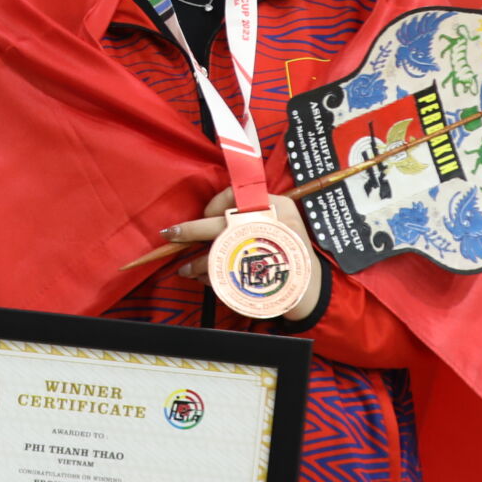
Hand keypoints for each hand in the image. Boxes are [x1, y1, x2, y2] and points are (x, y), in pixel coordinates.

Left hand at [160, 185, 325, 319]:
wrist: (309, 288)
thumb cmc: (286, 251)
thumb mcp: (279, 221)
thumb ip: (251, 213)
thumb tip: (209, 215)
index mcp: (279, 208)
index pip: (241, 193)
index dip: (217, 202)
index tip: (206, 213)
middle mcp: (274, 227)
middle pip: (224, 225)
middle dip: (192, 230)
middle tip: (172, 234)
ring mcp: (268, 253)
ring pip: (220, 254)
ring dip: (197, 262)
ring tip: (185, 269)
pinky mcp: (261, 277)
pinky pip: (226, 275)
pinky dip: (210, 278)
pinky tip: (202, 279)